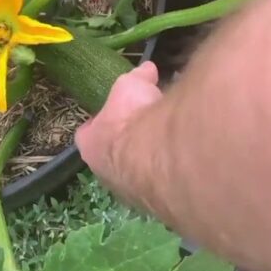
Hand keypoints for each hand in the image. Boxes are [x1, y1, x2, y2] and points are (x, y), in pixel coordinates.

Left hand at [75, 61, 162, 191]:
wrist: (160, 157)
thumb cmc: (134, 119)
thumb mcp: (132, 87)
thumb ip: (138, 78)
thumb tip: (147, 68)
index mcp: (90, 145)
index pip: (88, 133)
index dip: (102, 122)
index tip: (116, 112)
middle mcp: (105, 173)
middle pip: (112, 156)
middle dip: (127, 143)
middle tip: (147, 127)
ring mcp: (131, 191)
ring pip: (136, 174)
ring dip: (148, 161)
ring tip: (168, 142)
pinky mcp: (156, 202)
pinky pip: (159, 185)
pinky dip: (167, 173)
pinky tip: (182, 160)